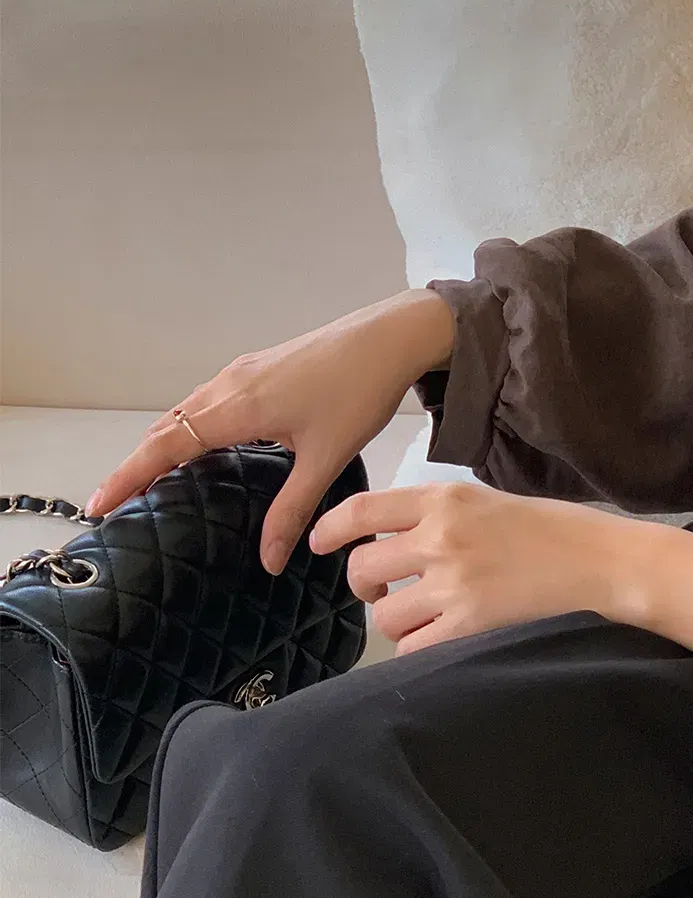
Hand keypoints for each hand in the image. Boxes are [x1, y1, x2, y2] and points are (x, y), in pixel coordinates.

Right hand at [84, 290, 454, 575]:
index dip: (129, 476)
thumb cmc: (359, 393)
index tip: (99, 503)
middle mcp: (228, 386)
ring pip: (183, 413)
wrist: (388, 338)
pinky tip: (197, 449)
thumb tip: (270, 560)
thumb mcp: (326, 460)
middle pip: (164, 429)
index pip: (165, 446)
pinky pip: (205, 402)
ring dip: (160, 446)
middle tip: (114, 504)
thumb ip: (293, 510)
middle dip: (135, 466)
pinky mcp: (256, 370)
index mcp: (237, 408)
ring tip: (146, 482)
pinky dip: (186, 429)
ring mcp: (240, 374)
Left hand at [311, 481, 620, 653]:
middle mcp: (440, 538)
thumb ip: (437, 515)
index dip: (330, 530)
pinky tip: (438, 640)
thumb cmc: (552, 531)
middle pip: (363, 568)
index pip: (363, 510)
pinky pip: (414, 647)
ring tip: (421, 618)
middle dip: (364, 586)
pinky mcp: (470, 624)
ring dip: (394, 621)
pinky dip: (418, 648)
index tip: (319, 544)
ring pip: (383, 614)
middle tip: (381, 593)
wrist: (600, 562)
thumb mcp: (487, 502)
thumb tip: (391, 539)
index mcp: (443, 500)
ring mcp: (454, 583)